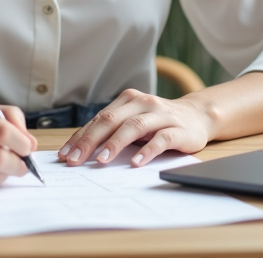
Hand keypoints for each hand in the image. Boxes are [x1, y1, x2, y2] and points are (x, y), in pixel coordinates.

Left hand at [57, 88, 214, 167]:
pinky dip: (147, 151)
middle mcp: (142, 102)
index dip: (81, 137)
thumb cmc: (158, 122)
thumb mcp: (134, 121)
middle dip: (90, 141)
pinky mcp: (177, 128)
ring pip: (133, 127)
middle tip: (76, 160)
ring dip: (115, 144)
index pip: (98, 119)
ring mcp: (160, 114)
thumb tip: (80, 151)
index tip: (65, 155)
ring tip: (101, 161)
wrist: (198, 116)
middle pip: (111, 120)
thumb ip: (113, 130)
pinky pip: (160, 139)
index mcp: (127, 100)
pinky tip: (136, 163)